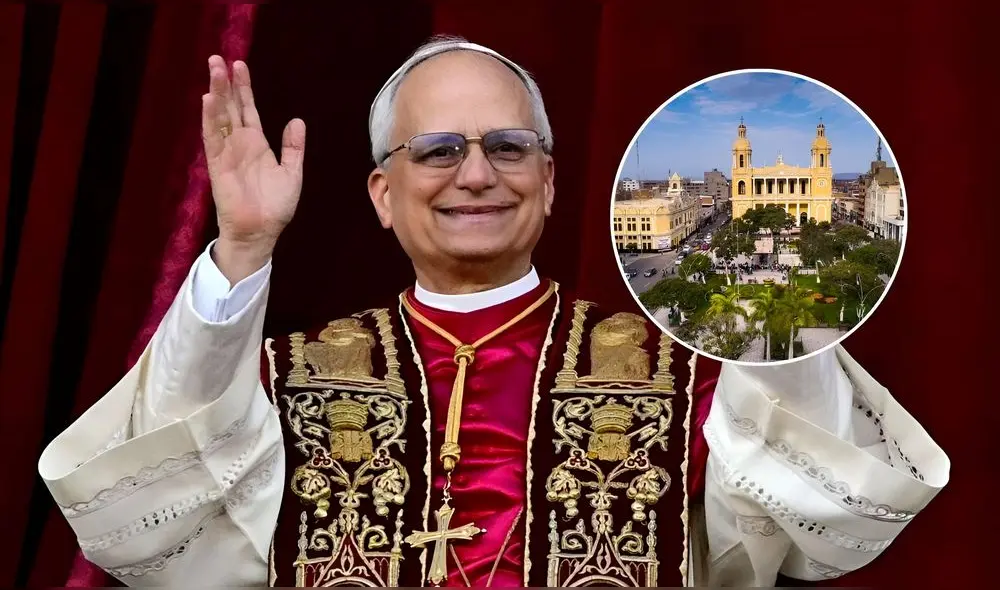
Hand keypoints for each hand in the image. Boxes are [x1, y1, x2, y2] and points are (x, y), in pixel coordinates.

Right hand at [201, 55, 305, 282]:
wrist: (261, 232)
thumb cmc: (275, 207)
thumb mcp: (292, 173)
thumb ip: (293, 147)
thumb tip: (296, 120)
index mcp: (256, 143)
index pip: (247, 109)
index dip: (243, 87)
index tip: (238, 65)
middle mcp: (239, 144)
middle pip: (230, 106)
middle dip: (225, 82)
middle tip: (218, 58)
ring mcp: (227, 152)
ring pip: (219, 116)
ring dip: (216, 92)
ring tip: (213, 69)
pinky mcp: (217, 165)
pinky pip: (212, 138)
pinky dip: (210, 119)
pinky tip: (209, 100)